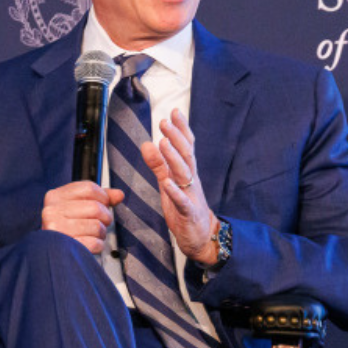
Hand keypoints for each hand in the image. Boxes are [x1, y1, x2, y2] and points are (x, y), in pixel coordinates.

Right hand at [42, 180, 125, 253]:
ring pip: (97, 226)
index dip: (103, 197)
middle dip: (104, 217)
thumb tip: (119, 195)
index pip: (89, 188)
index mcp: (55, 197)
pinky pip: (95, 243)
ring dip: (100, 233)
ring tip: (91, 235)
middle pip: (95, 207)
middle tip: (98, 223)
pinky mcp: (65, 247)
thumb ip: (99, 198)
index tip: (102, 204)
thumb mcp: (78, 206)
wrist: (52, 252)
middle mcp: (52, 211)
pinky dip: (97, 246)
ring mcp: (57, 229)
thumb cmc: (65, 228)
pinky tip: (88, 244)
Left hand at [140, 107, 220, 265]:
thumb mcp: (168, 183)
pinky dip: (175, 191)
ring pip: (184, 174)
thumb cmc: (184, 207)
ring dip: (174, 158)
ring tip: (164, 143)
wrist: (200, 235)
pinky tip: (167, 183)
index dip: (181, 129)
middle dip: (176, 137)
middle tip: (165, 122)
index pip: (186, 146)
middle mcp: (191, 180)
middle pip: (186, 155)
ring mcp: (191, 195)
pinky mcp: (188, 212)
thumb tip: (147, 143)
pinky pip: (182, 201)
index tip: (174, 111)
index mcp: (187, 172)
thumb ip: (158, 164)